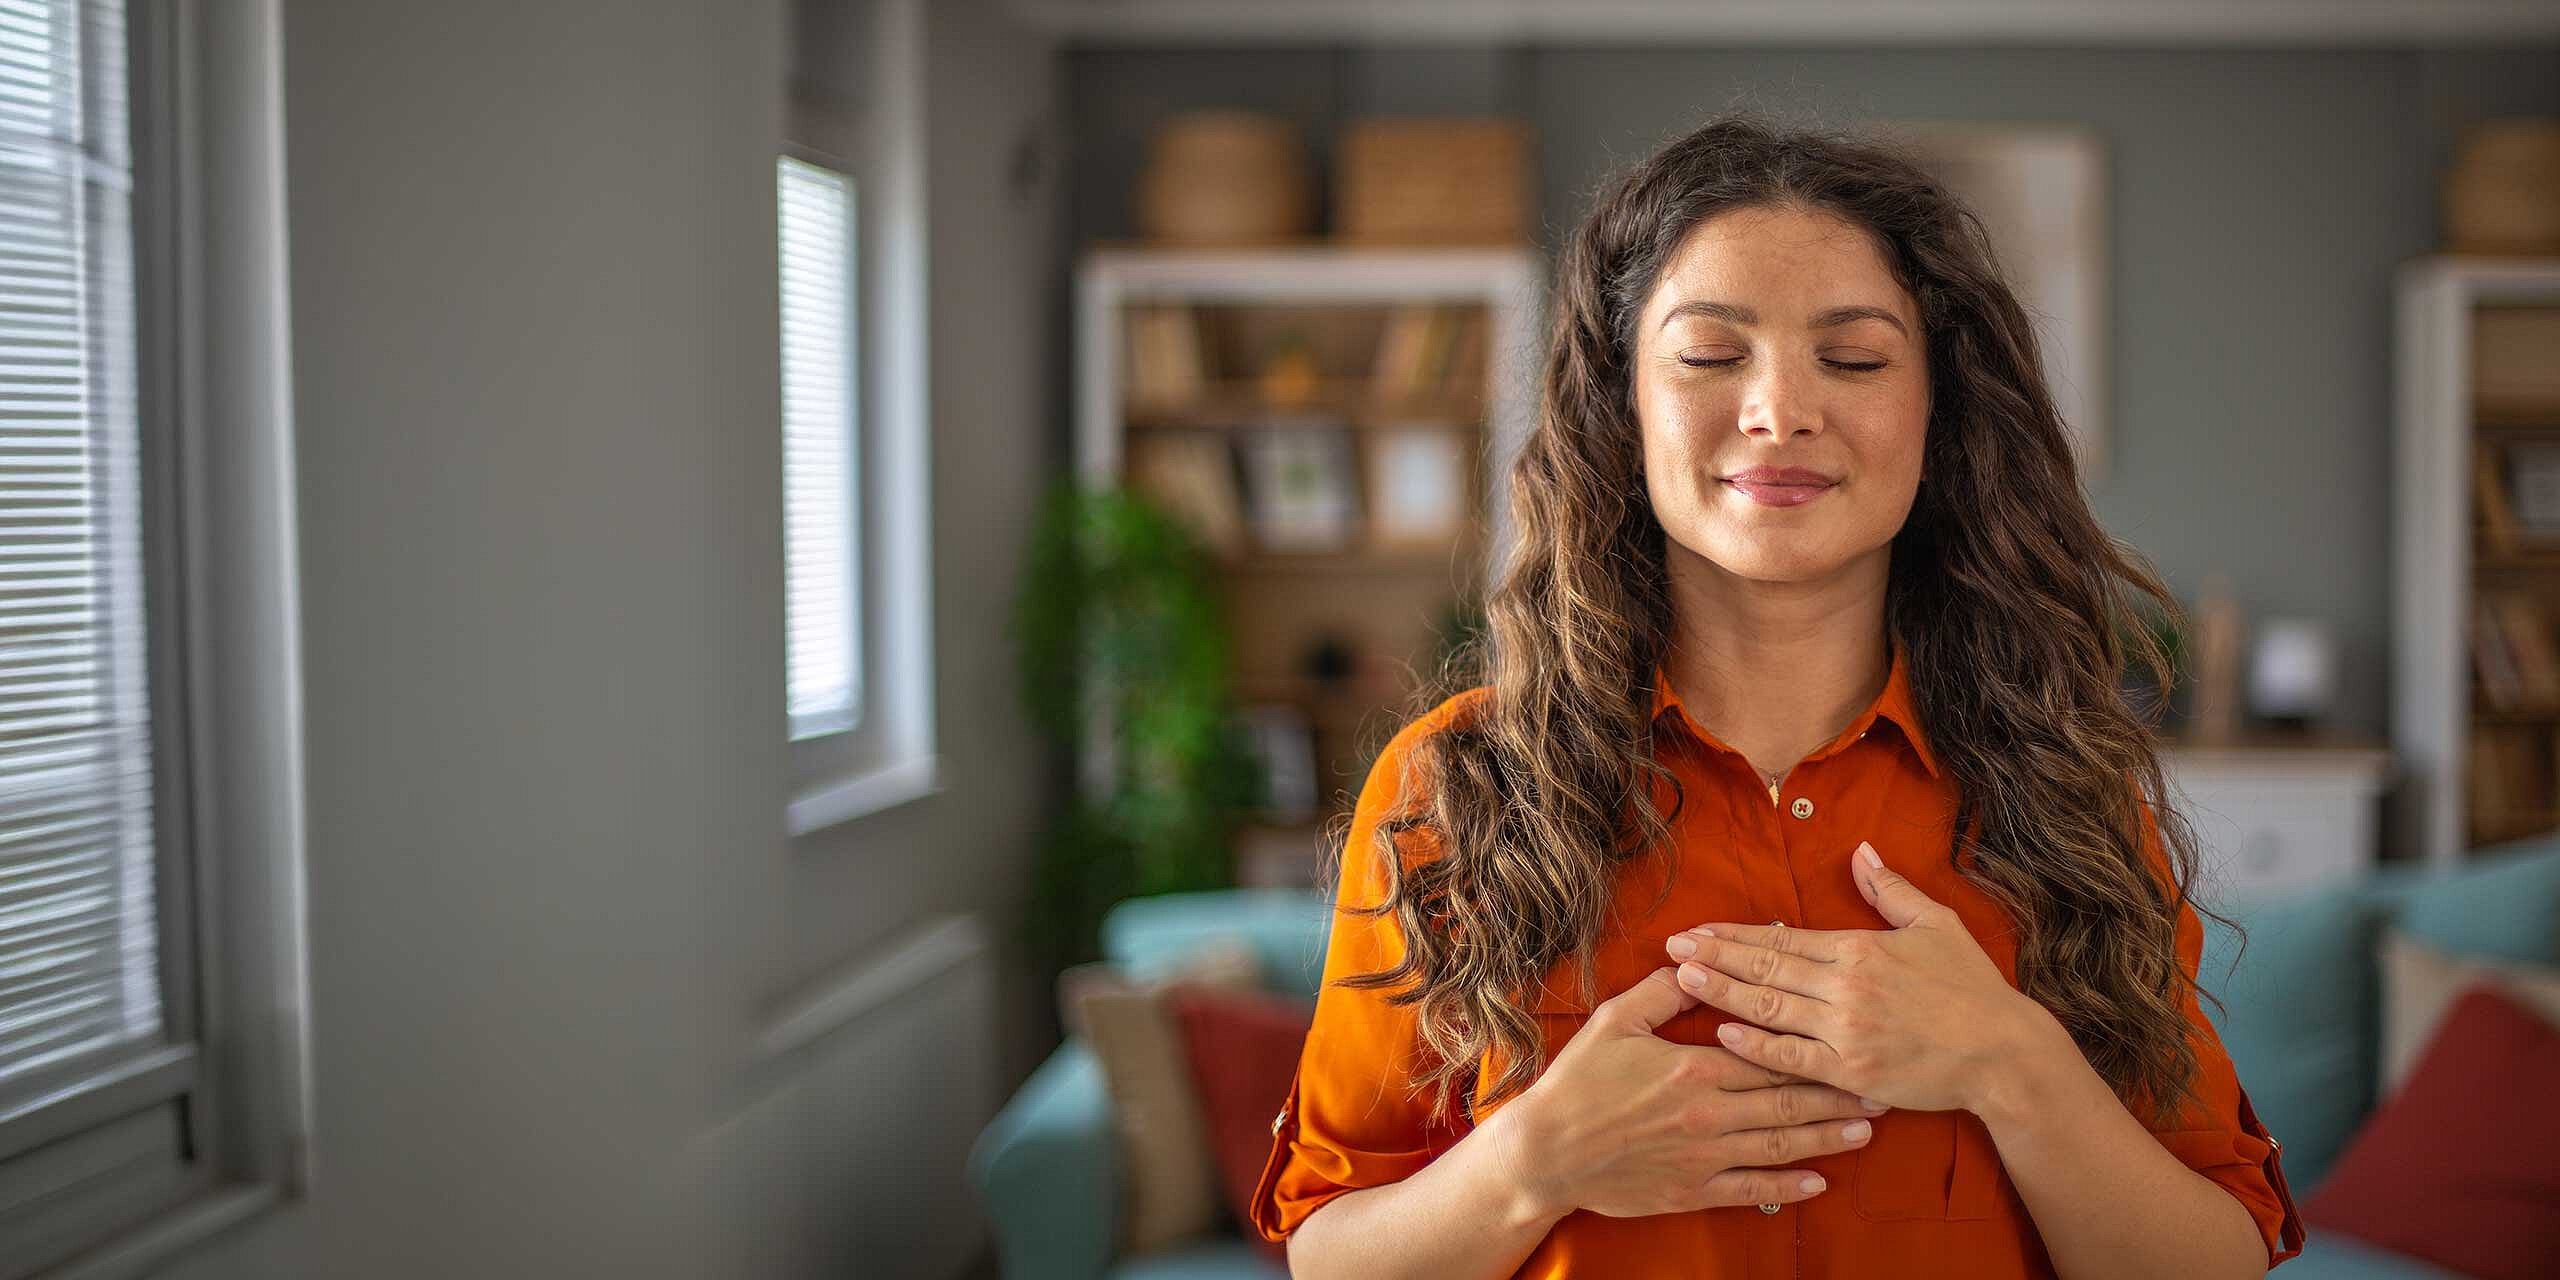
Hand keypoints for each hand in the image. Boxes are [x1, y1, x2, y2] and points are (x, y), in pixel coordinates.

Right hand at [1499, 965, 1892, 1220]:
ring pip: (1781, 1144)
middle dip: (1838, 1095)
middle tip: (1881, 1088)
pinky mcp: (1694, 1190)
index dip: (1815, 1048)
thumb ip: (1664, 993)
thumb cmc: (1578, 1082)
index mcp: (1695, 1067)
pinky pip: (1753, 1189)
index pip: (1770, 1053)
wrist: (1546, 1152)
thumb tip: (1699, 960)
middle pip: (1788, 1100)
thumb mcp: (1616, 1022)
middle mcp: (1710, 1113)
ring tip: (1866, 1131)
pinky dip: (1788, 1186)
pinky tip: (1818, 1182)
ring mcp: (1705, 1155)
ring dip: (1827, 1137)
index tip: (1851, 1040)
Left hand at [1663, 840, 2051, 1116]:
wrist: (2004, 1053)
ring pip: (1769, 1009)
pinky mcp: (1851, 1072)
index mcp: (1860, 949)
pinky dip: (1755, 1046)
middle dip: (1714, 956)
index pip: (1782, 938)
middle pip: (1765, 969)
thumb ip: (1891, 889)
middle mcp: (1846, 988)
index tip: (1697, 928)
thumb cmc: (1972, 988)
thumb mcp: (1936, 925)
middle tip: (1670, 947)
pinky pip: (1791, 1058)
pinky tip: (1722, 1034)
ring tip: (1683, 977)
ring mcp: (1846, 1032)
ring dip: (1721, 993)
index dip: (1734, 934)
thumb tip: (1860, 851)